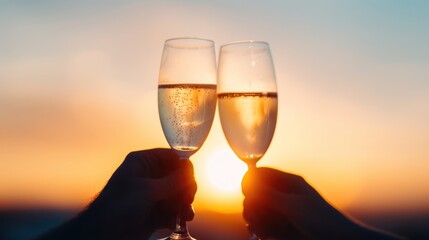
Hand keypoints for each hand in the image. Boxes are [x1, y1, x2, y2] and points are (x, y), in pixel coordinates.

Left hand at [36, 148, 196, 239]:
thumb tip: (190, 169)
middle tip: (188, 198)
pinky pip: (173, 209)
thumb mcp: (147, 190)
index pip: (170, 157)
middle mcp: (148, 176)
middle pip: (177, 177)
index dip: (183, 166)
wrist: (103, 234)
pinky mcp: (154, 212)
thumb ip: (172, 180)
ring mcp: (152, 195)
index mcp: (142, 162)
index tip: (191, 178)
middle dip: (185, 187)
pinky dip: (179, 214)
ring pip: (177, 194)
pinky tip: (182, 220)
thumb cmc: (118, 206)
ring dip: (185, 203)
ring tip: (187, 213)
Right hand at [242, 167, 402, 239]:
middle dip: (251, 203)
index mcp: (290, 183)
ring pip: (258, 210)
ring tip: (256, 227)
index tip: (246, 192)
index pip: (262, 174)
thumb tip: (248, 180)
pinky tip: (262, 234)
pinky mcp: (282, 228)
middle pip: (256, 193)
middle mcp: (284, 195)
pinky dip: (259, 229)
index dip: (250, 181)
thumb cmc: (322, 221)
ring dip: (253, 217)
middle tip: (251, 214)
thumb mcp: (294, 206)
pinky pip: (263, 225)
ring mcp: (283, 212)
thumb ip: (269, 194)